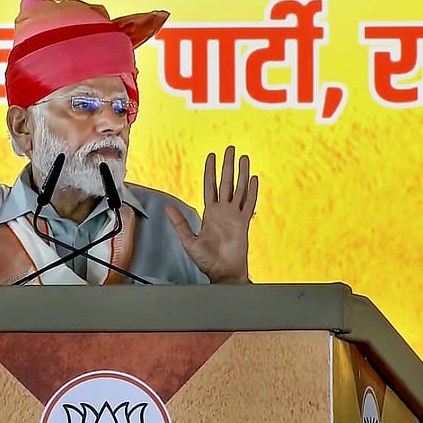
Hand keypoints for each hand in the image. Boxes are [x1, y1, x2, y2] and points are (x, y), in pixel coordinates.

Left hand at [166, 145, 258, 283]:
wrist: (222, 273)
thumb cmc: (207, 260)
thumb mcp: (188, 240)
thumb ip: (180, 223)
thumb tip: (168, 207)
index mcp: (210, 213)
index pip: (210, 186)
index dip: (210, 171)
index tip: (211, 156)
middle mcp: (223, 211)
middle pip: (227, 182)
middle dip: (227, 165)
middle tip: (230, 149)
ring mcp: (235, 216)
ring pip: (240, 189)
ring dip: (242, 173)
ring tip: (244, 158)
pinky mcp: (244, 223)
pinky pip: (249, 203)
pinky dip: (252, 191)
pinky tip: (254, 179)